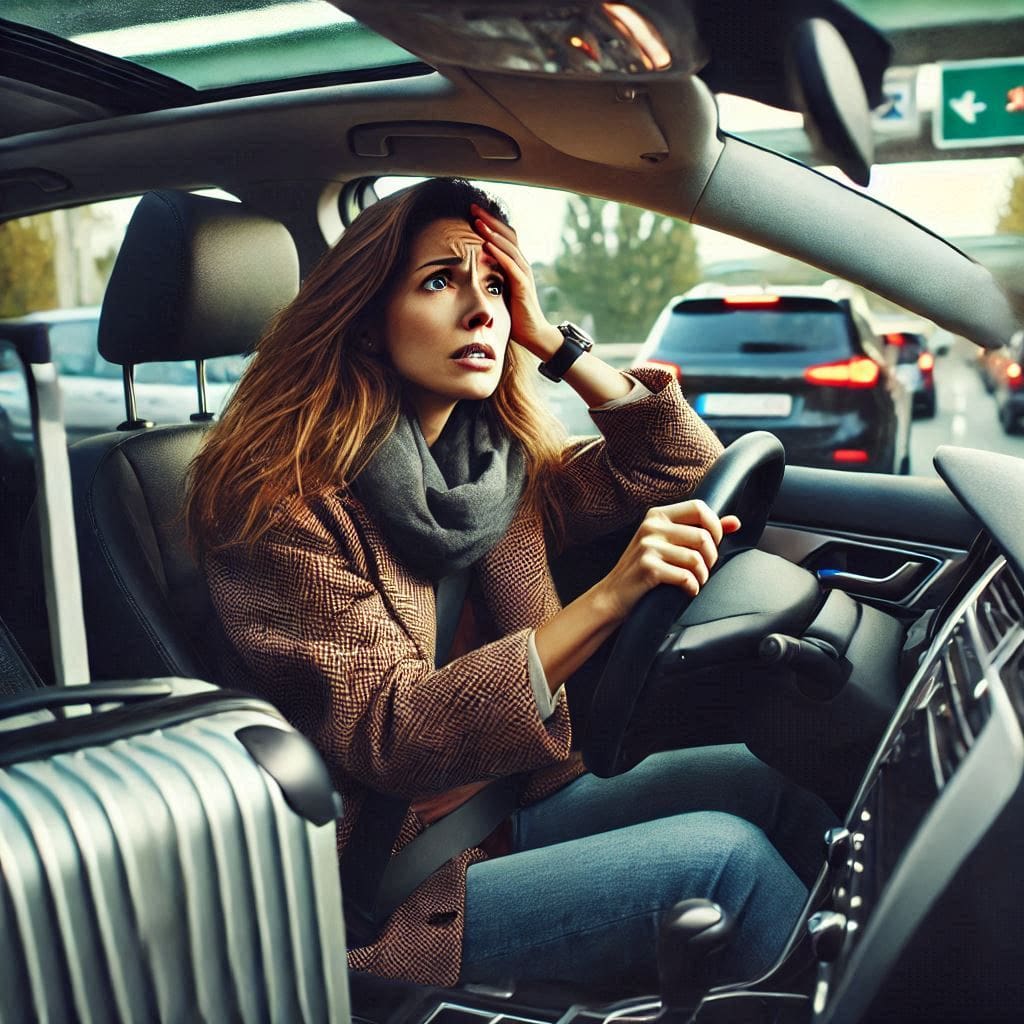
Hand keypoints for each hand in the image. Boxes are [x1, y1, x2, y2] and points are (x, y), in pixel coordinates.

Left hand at [471, 203, 562, 360]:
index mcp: (516, 264)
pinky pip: (510, 265)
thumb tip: (476, 265)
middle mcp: (522, 265)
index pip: (503, 237)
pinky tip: (486, 245)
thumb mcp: (500, 291)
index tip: (472, 212)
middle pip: (507, 235)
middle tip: (473, 207)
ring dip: (492, 233)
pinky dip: (498, 254)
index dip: (489, 223)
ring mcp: (524, 274)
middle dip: (489, 220)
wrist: (533, 333)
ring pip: (509, 247)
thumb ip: (492, 276)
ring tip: (477, 222)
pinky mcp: (523, 286)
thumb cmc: (515, 315)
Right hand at [595, 500, 741, 621]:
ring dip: (702, 576)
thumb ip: (701, 530)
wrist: (612, 595)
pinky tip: (687, 590)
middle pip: (703, 536)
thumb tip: (735, 522)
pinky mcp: (648, 567)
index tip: (714, 543)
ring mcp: (648, 546)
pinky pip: (685, 576)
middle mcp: (652, 526)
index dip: (715, 526)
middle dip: (712, 558)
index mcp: (658, 515)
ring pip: (696, 558)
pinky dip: (692, 588)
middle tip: (704, 570)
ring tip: (695, 581)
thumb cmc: (643, 569)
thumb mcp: (669, 543)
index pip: (699, 507)